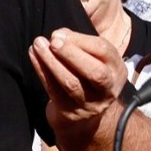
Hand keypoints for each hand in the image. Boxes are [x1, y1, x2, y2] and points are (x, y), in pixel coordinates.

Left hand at [29, 27, 129, 144]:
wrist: (84, 117)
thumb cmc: (87, 77)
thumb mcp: (93, 60)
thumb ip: (80, 44)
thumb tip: (59, 35)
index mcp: (117, 71)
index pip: (104, 51)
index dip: (81, 40)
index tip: (59, 33)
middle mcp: (108, 90)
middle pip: (95, 72)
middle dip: (71, 54)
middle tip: (53, 41)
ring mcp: (90, 105)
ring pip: (71, 83)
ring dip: (51, 62)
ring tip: (37, 45)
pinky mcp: (70, 114)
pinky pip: (54, 91)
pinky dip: (42, 72)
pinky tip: (33, 57)